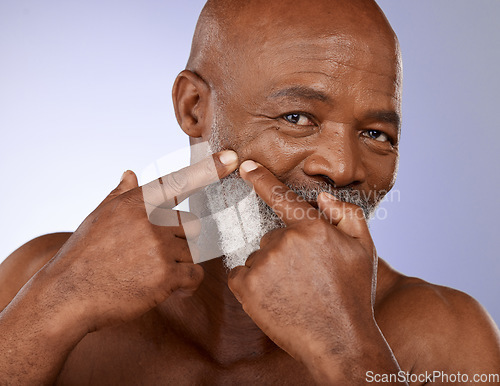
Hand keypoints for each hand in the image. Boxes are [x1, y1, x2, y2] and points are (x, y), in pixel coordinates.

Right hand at [37, 150, 237, 331]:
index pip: (178, 181)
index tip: (231, 157)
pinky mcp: (166, 275)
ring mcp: (160, 246)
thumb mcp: (99, 216)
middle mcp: (152, 220)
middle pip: (192, 225)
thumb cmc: (83, 254)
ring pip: (193, 251)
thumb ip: (121, 194)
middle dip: (180, 241)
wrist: (69, 294)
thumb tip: (130, 173)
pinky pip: (195, 274)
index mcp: (137, 202)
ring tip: (151, 273)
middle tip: (153, 256)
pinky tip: (169, 288)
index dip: (208, 169)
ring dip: (179, 264)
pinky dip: (187, 283)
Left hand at [228, 160, 399, 382]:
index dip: (260, 178)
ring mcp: (262, 264)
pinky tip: (275, 298)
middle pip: (273, 236)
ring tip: (295, 292)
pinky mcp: (246, 287)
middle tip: (307, 277)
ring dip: (271, 269)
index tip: (245, 165)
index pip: (280, 196)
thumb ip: (346, 215)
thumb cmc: (354, 295)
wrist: (339, 342)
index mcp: (312, 228)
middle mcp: (283, 241)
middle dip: (286, 251)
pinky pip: (241, 274)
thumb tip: (323, 197)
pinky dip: (252, 283)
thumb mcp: (365, 250)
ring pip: (259, 256)